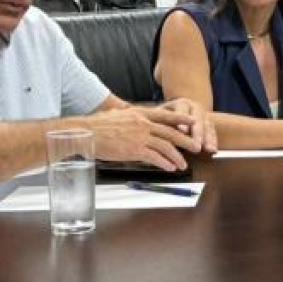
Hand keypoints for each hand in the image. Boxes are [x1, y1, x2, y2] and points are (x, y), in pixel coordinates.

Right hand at [85, 107, 200, 169]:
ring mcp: (140, 136)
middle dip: (186, 140)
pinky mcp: (134, 150)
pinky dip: (165, 163)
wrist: (86, 133)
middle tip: (197, 147)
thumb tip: (133, 116)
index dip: (181, 118)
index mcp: (140, 114)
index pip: (166, 115)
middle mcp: (143, 123)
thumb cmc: (98, 126)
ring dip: (177, 156)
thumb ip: (129, 117)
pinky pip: (155, 157)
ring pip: (166, 146)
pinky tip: (170, 168)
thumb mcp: (117, 115)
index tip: (193, 121)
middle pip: (171, 132)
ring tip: (183, 164)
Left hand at [154, 98, 217, 153]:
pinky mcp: (210, 123)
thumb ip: (158, 125)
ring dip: (208, 139)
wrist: (182, 109)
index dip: (182, 120)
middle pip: (197, 119)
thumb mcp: (160, 116)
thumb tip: (152, 137)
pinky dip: (213, 141)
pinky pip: (213, 132)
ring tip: (208, 150)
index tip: (182, 131)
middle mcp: (194, 107)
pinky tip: (214, 151)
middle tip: (197, 146)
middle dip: (198, 133)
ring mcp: (204, 114)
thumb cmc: (164, 117)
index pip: (182, 111)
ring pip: (207, 126)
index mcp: (181, 103)